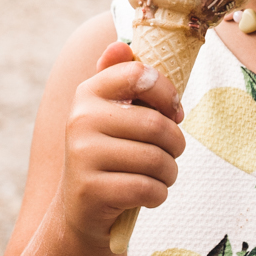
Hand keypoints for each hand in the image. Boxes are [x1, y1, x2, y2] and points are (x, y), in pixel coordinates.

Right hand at [55, 41, 184, 246]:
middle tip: (171, 153)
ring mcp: (83, 156)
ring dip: (170, 173)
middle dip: (176, 144)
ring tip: (160, 175)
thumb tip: (120, 45)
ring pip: (156, 160)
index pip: (140, 74)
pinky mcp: (92, 190)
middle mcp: (80, 119)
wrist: (80, 209)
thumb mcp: (109, 113)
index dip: (168, 94)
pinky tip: (147, 194)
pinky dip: (158, 195)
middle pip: (157, 124)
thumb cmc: (108, 154)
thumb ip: (118, 78)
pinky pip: (148, 189)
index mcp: (88, 93)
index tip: (174, 113)